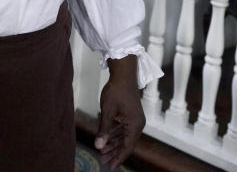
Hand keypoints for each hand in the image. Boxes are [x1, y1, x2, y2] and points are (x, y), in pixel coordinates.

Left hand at [95, 55, 144, 169]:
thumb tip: (99, 146)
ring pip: (123, 136)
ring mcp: (134, 119)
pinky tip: (106, 139)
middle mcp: (137, 124)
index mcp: (135, 125)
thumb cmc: (116, 91)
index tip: (109, 166)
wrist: (123, 73)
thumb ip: (104, 130)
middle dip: (114, 152)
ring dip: (113, 144)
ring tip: (102, 152)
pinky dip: (114, 134)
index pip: (127, 147)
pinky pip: (122, 129)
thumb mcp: (108, 112)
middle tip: (102, 161)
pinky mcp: (130, 114)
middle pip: (126, 143)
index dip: (118, 157)